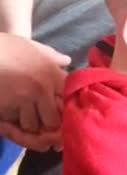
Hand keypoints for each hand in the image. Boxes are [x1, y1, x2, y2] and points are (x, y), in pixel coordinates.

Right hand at [0, 33, 69, 150]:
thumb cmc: (5, 47)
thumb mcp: (32, 47)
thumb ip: (51, 56)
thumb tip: (67, 60)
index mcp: (51, 74)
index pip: (68, 102)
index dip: (63, 109)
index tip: (57, 109)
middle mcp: (41, 88)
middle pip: (52, 121)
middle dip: (45, 121)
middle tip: (35, 113)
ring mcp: (23, 98)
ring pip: (32, 125)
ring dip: (26, 122)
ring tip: (18, 108)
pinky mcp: (5, 105)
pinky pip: (12, 122)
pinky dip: (10, 119)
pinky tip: (6, 106)